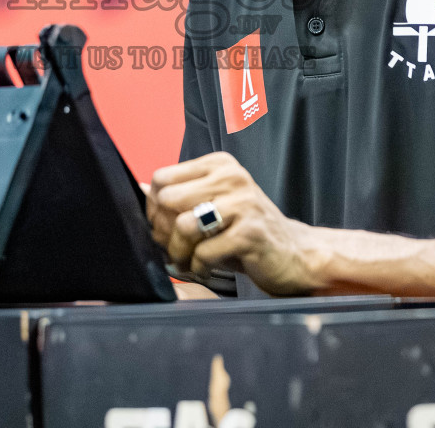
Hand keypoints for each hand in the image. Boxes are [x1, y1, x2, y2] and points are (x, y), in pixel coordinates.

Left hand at [147, 151, 324, 295]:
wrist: (295, 253)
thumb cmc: (247, 231)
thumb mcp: (213, 206)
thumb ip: (180, 196)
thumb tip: (139, 188)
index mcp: (219, 165)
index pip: (162, 178)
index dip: (154, 208)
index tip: (164, 228)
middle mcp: (231, 177)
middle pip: (168, 200)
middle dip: (164, 232)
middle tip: (175, 248)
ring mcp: (243, 203)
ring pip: (183, 225)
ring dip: (179, 252)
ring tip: (189, 261)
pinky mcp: (250, 232)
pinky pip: (204, 252)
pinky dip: (199, 267)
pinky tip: (207, 268)